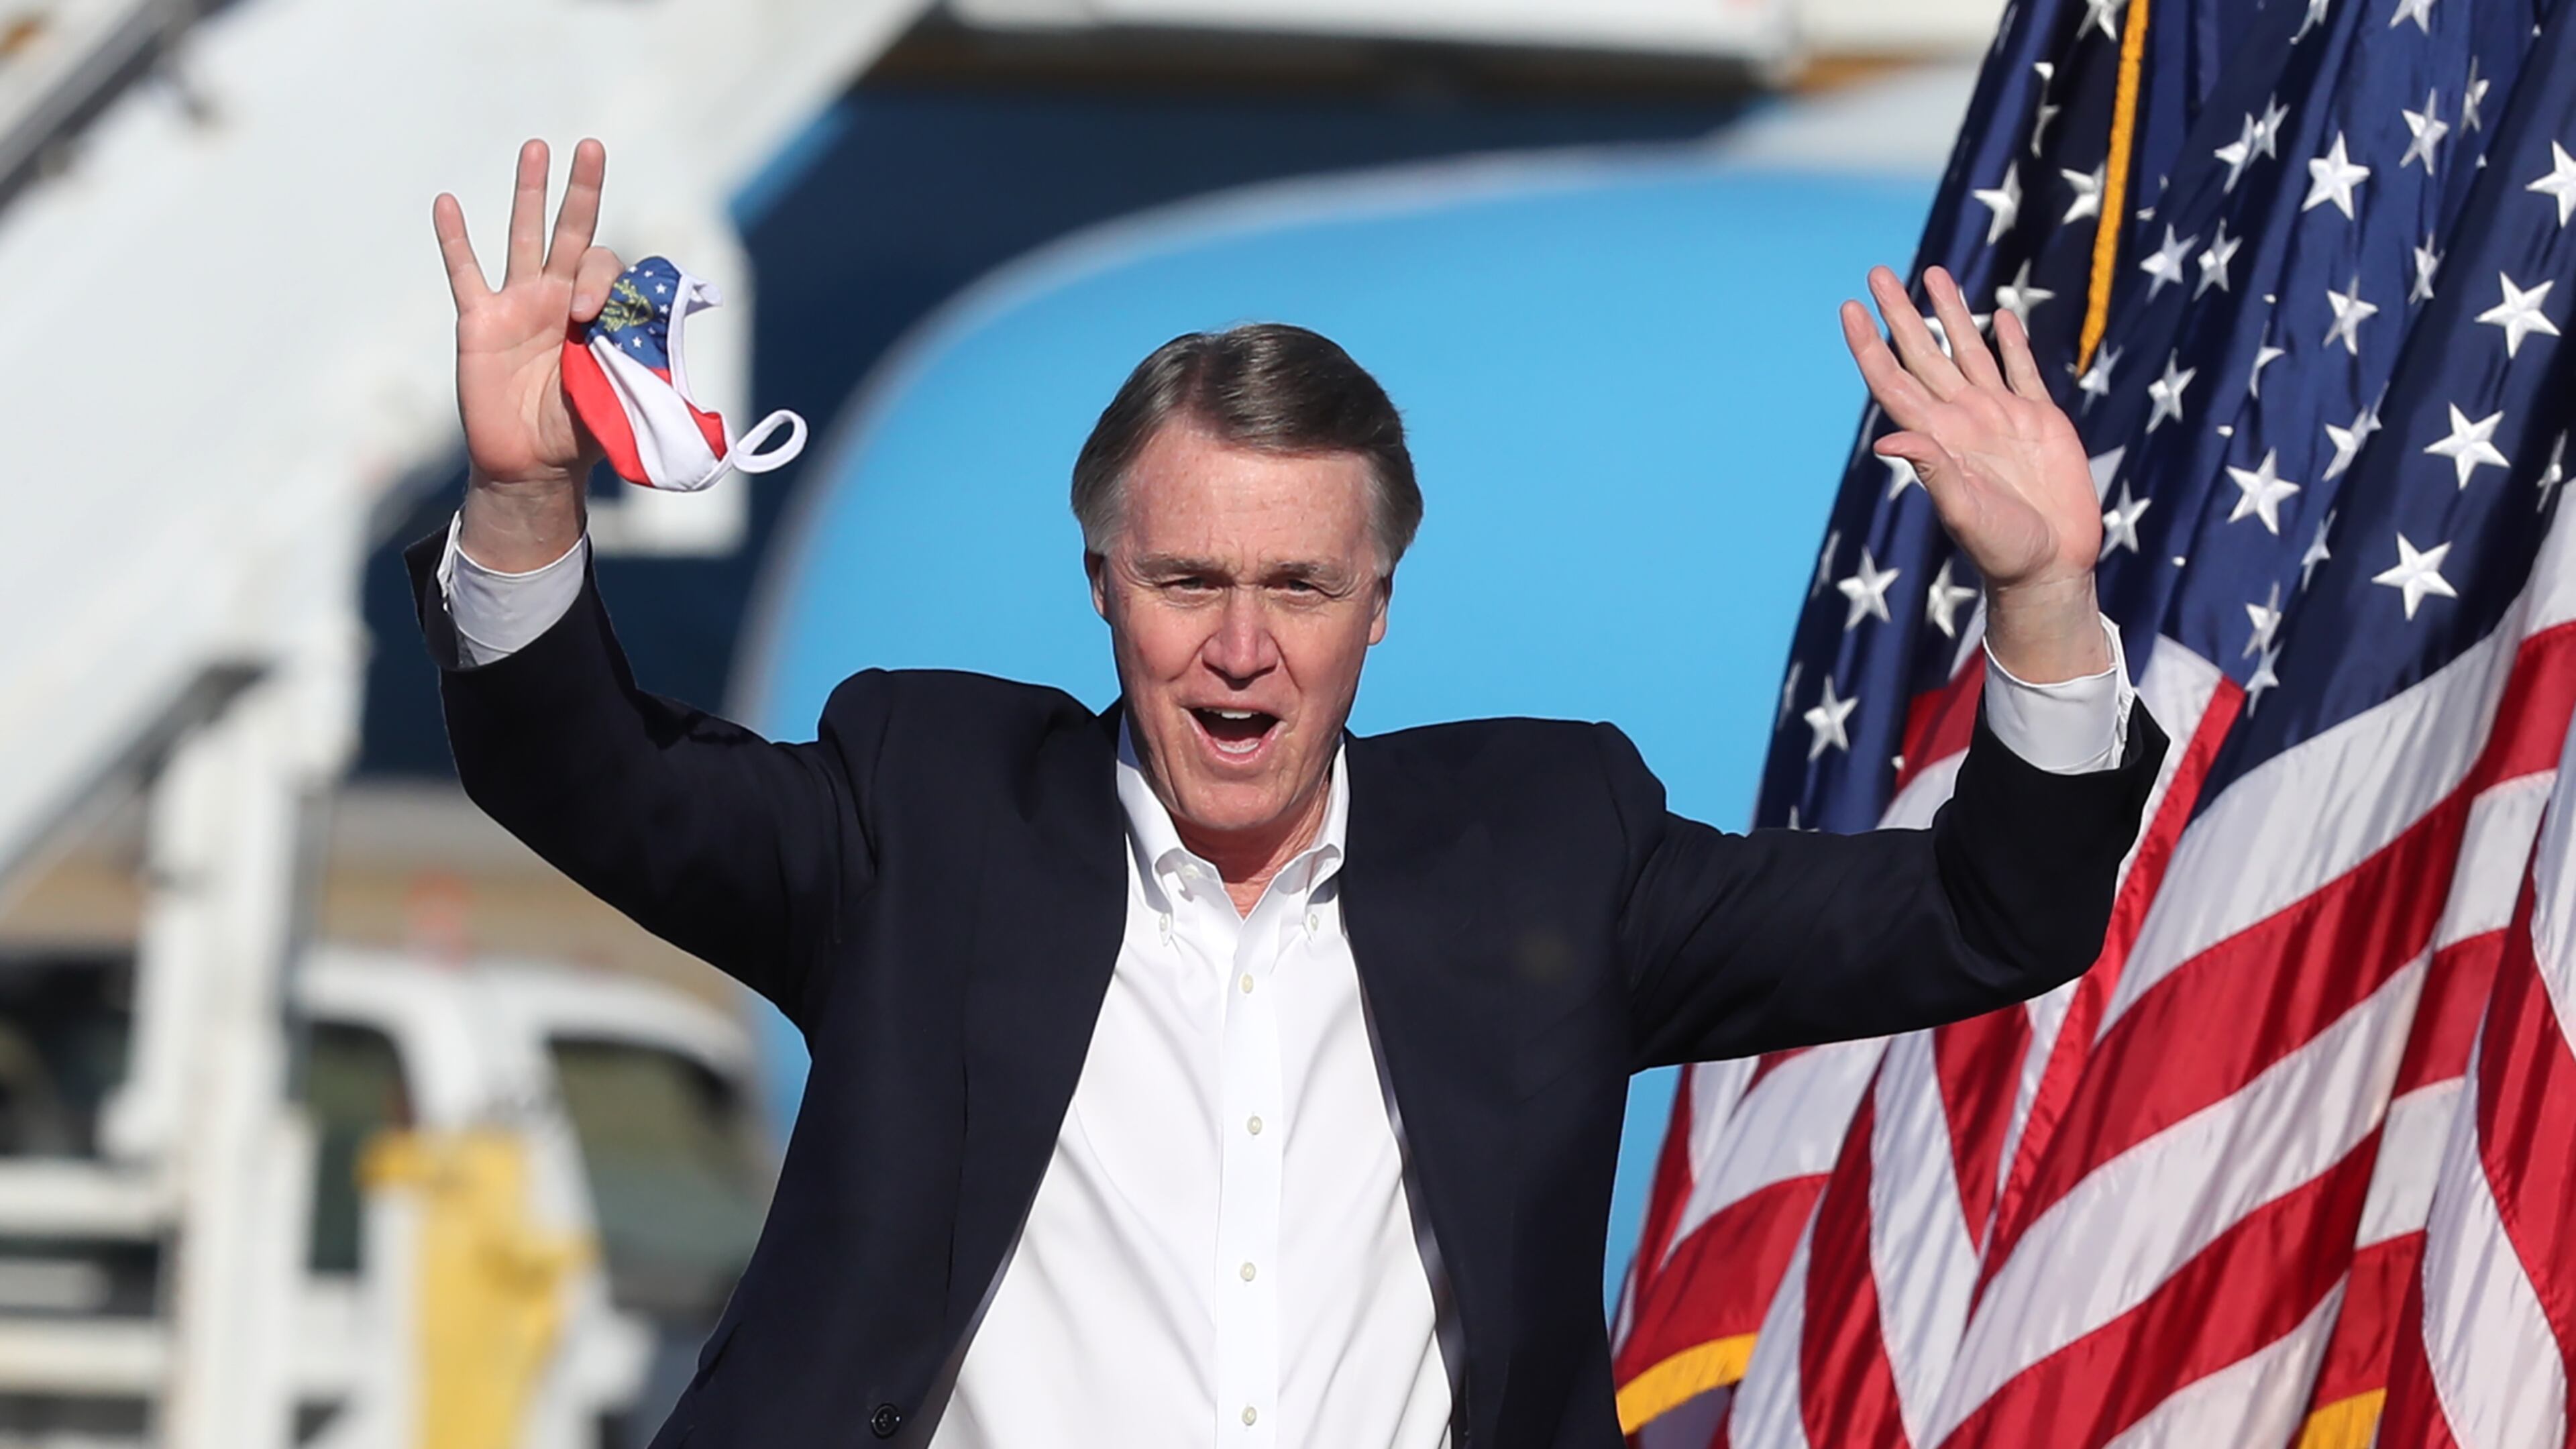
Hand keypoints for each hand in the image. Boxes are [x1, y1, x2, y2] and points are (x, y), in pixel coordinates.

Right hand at [433, 138, 625, 570]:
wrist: (533, 466)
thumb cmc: (580, 434)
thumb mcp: (620, 399)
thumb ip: (639, 370)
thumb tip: (668, 354)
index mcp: (599, 316)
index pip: (606, 271)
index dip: (598, 282)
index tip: (584, 316)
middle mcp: (559, 299)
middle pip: (573, 232)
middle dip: (582, 190)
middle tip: (592, 147)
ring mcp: (518, 305)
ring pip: (523, 236)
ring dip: (529, 192)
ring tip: (536, 147)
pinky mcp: (479, 321)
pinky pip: (465, 273)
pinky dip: (454, 240)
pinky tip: (447, 203)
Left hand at [1840, 265, 2108, 681]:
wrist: (2051, 565)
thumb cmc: (2003, 548)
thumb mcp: (1962, 510)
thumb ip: (1931, 470)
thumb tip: (1886, 437)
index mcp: (1937, 437)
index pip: (1893, 380)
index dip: (1871, 345)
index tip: (1850, 308)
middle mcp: (1962, 419)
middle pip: (1924, 353)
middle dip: (1901, 313)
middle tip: (1878, 272)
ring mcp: (2000, 416)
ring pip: (1969, 350)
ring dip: (1950, 313)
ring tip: (1933, 273)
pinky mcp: (2040, 420)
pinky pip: (2021, 370)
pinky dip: (2010, 342)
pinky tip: (2000, 316)